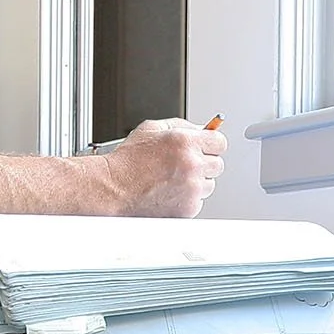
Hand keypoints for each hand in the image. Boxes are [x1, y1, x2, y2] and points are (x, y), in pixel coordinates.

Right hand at [97, 118, 226, 217]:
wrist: (114, 188)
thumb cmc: (129, 161)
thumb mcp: (152, 129)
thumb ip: (182, 126)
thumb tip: (203, 129)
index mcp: (185, 142)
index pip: (219, 142)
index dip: (211, 144)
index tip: (206, 147)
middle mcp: (192, 165)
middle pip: (218, 164)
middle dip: (204, 162)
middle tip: (184, 164)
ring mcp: (192, 188)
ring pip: (209, 184)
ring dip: (197, 181)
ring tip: (172, 178)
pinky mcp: (189, 207)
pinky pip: (199, 200)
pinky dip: (189, 197)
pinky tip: (170, 191)